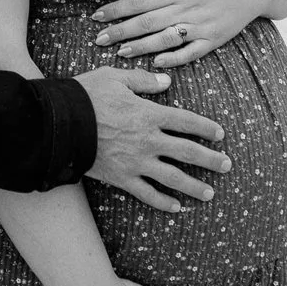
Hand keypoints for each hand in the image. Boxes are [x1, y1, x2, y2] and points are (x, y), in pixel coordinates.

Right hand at [73, 65, 228, 208]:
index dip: (206, 127)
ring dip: (194, 186)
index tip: (220, 134)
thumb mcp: (114, 77)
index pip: (186, 121)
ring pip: (173, 178)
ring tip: (210, 193)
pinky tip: (175, 207)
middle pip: (188, 152)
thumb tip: (167, 82)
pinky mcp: (122, 178)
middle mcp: (148, 140)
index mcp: (149, 114)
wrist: (59, 124)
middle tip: (227, 165)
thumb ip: (143, 80)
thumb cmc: (86, 95)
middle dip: (211, 160)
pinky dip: (163, 202)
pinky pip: (147, 194)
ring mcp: (136, 162)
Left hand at [91, 0, 254, 66]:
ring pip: (165, 40)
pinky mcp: (213, 40)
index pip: (138, 1)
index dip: (115, 10)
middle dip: (119, 32)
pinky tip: (156, 63)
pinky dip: (173, 59)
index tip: (97, 17)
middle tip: (98, 39)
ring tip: (120, 52)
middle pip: (146, 23)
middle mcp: (186, 8)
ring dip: (140, 47)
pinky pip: (191, 53)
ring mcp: (200, 26)